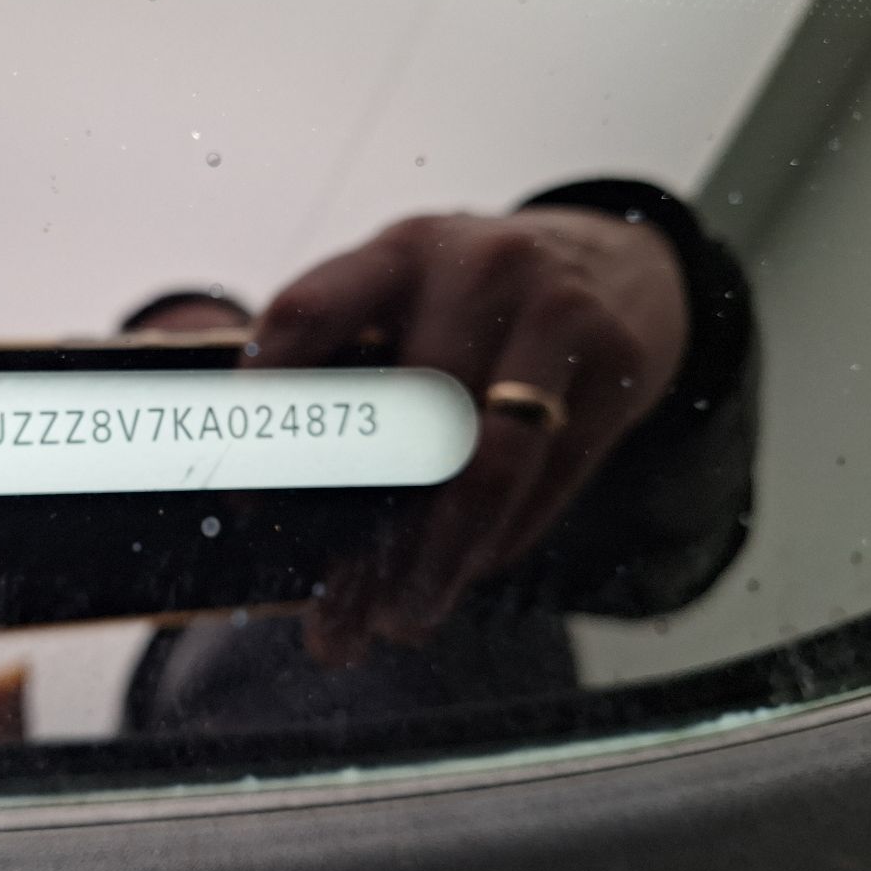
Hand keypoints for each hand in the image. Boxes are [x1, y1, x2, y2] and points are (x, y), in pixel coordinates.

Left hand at [247, 206, 688, 662]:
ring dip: (437, 561)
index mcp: (397, 252)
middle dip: (366, 532)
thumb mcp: (407, 295)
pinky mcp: (615, 360)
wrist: (621, 263)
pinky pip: (547, 480)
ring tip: (402, 618)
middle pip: (406, 415)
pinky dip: (498, 543)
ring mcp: (554, 309)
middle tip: (338, 611)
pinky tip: (465, 574)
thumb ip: (345, 364)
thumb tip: (269, 500)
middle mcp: (475, 268)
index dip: (269, 409)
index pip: (308, 312)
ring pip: (485, 463)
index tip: (249, 498)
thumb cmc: (478, 303)